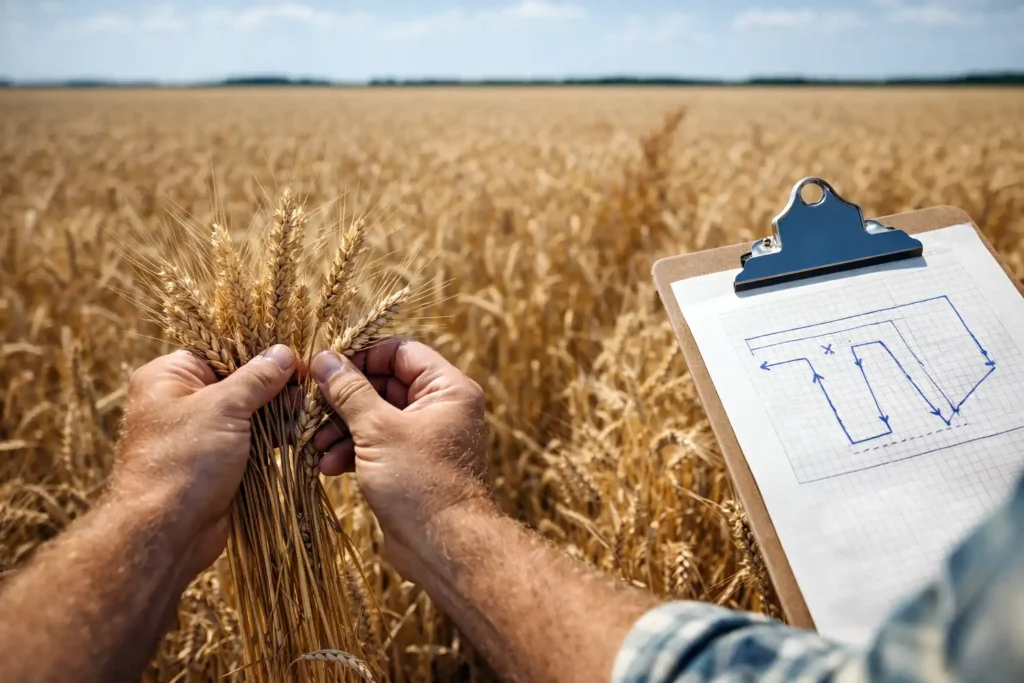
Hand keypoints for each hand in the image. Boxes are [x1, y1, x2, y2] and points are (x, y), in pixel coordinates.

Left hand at [110, 345, 297, 577]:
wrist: (166, 533)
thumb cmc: (184, 460)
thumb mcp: (223, 408)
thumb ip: (256, 378)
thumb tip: (284, 352)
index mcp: (169, 376)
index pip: (221, 350)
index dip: (260, 352)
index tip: (297, 359)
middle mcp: (181, 400)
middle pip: (238, 379)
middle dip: (275, 385)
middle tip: (307, 391)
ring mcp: (200, 432)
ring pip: (248, 411)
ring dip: (278, 412)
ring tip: (308, 413)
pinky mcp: (217, 460)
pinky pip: (250, 439)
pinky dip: (273, 436)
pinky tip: (298, 434)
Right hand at [310, 339, 489, 579]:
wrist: (442, 547)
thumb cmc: (420, 483)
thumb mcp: (379, 430)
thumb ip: (350, 391)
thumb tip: (324, 358)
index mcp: (447, 388)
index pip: (400, 351)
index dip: (361, 356)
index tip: (324, 367)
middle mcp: (440, 407)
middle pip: (383, 383)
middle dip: (344, 398)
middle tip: (310, 408)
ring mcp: (424, 437)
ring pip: (374, 415)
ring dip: (341, 427)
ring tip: (315, 444)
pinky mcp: (409, 463)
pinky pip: (375, 443)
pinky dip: (351, 450)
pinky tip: (328, 466)